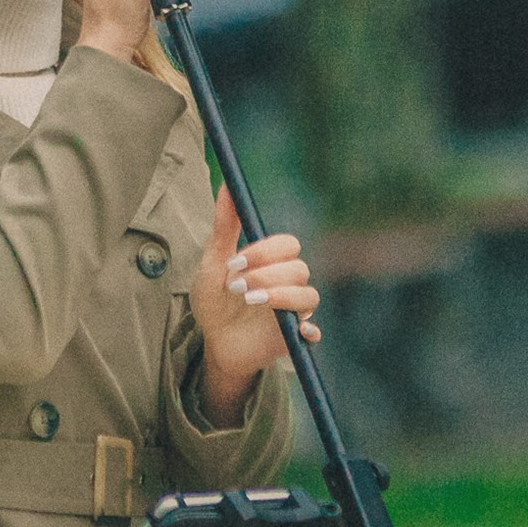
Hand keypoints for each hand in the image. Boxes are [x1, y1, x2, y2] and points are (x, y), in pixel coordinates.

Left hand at [191, 188, 321, 426]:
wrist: (213, 341)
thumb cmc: (215, 300)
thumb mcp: (214, 263)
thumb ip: (225, 227)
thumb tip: (226, 185)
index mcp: (272, 263)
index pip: (288, 245)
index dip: (266, 251)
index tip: (236, 261)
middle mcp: (289, 284)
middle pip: (299, 268)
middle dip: (267, 274)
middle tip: (237, 285)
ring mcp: (295, 311)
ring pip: (308, 296)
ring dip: (279, 296)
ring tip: (248, 301)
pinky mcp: (295, 337)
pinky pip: (314, 333)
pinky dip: (308, 331)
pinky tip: (295, 330)